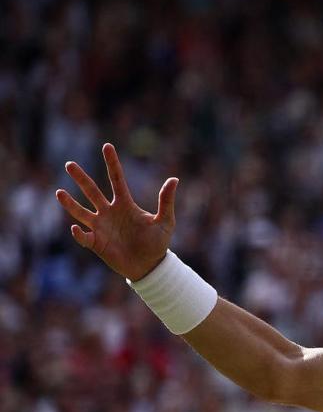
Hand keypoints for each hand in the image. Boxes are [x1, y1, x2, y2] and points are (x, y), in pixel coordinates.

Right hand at [57, 143, 177, 280]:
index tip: (107, 146)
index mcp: (125, 204)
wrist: (150, 266)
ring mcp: (101, 227)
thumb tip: (174, 179)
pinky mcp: (96, 243)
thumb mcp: (165, 221)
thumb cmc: (157, 242)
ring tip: (59, 192)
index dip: (112, 163)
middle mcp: (109, 212)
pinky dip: (79, 233)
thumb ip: (166, 201)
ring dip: (70, 203)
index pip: (116, 179)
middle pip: (92, 191)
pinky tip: (76, 228)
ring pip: (81, 212)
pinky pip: (83, 236)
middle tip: (69, 164)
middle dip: (81, 178)